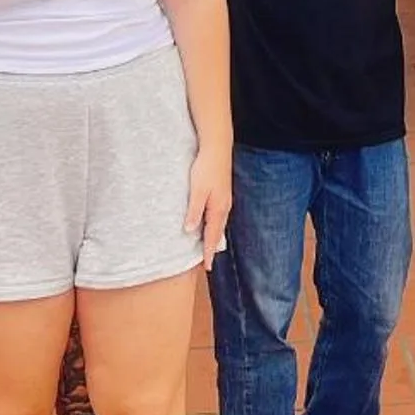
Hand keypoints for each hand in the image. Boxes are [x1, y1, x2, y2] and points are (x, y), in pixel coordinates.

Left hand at [185, 142, 232, 266]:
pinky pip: (218, 214)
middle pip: (218, 231)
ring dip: (214, 236)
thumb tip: (190, 231)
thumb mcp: (197, 191)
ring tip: (209, 246)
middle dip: (213, 246)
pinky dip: (214, 224)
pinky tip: (210, 222)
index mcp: (218, 209)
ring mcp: (224, 199)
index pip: (213, 236)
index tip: (207, 267)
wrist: (217, 148)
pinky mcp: (221, 192)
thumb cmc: (206, 168)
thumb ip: (194, 211)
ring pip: (219, 223)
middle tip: (208, 261)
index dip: (209, 252)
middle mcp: (224, 206)